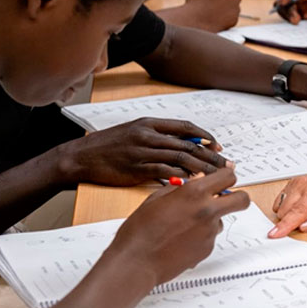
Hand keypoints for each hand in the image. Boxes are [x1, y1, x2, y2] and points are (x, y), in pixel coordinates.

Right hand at [56, 118, 230, 185]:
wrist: (80, 158)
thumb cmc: (108, 147)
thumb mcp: (134, 132)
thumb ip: (158, 137)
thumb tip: (185, 146)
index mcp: (150, 123)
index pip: (186, 126)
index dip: (205, 136)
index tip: (218, 146)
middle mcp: (149, 135)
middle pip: (189, 144)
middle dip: (210, 155)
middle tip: (226, 166)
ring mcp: (143, 151)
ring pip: (182, 158)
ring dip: (202, 168)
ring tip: (216, 178)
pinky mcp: (137, 169)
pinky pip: (165, 172)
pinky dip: (182, 177)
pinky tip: (194, 184)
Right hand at [109, 167, 250, 284]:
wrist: (136, 261)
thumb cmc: (140, 230)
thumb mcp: (158, 198)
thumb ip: (182, 188)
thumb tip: (196, 183)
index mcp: (194, 193)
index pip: (227, 177)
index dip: (228, 176)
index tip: (225, 178)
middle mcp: (207, 211)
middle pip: (242, 199)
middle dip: (238, 197)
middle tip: (228, 198)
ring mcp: (210, 232)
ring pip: (222, 219)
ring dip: (211, 219)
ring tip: (183, 225)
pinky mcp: (208, 249)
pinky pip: (210, 237)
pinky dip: (200, 236)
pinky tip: (180, 239)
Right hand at [157, 0, 242, 31]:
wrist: (193, 22)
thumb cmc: (197, 1)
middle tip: (210, 0)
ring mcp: (236, 9)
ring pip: (231, 4)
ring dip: (225, 5)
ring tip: (211, 9)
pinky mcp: (234, 20)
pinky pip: (231, 15)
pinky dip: (225, 15)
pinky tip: (215, 16)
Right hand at [268, 162, 306, 237]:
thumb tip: (304, 226)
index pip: (297, 212)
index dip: (285, 225)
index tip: (274, 234)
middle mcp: (304, 183)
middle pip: (286, 211)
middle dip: (295, 220)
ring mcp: (297, 182)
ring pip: (281, 207)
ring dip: (294, 213)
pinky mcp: (293, 183)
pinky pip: (281, 201)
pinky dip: (290, 208)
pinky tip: (305, 205)